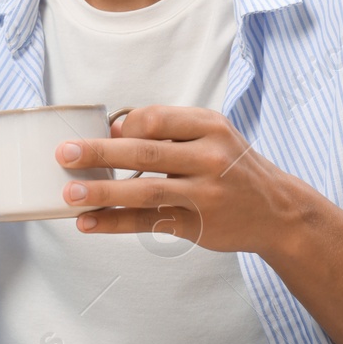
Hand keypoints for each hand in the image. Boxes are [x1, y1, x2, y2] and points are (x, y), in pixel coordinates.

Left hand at [54, 104, 309, 254]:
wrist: (278, 212)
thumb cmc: (234, 167)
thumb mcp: (214, 136)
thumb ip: (172, 130)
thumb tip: (113, 130)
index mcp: (210, 127)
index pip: (156, 119)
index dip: (123, 125)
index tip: (101, 131)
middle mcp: (210, 157)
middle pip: (144, 152)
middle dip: (99, 153)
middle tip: (64, 154)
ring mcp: (205, 193)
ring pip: (145, 191)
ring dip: (102, 193)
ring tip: (69, 195)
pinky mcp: (198, 225)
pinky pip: (149, 222)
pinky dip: (115, 222)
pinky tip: (88, 223)